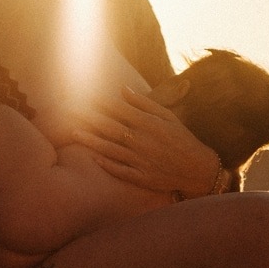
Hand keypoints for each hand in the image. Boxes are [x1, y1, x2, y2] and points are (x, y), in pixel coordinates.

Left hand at [75, 85, 226, 197]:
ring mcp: (140, 160)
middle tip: (71, 112)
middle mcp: (142, 141)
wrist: (197, 169)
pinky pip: (119, 170)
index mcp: (149, 124)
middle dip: (89, 119)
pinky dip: (106, 164)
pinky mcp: (141, 177)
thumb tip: (123, 90)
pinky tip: (93, 158)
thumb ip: (145, 103)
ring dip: (90, 141)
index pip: (120, 110)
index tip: (86, 96)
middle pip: (110, 128)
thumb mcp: (168, 117)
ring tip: (74, 134)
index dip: (101, 103)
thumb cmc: (183, 139)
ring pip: (110, 149)